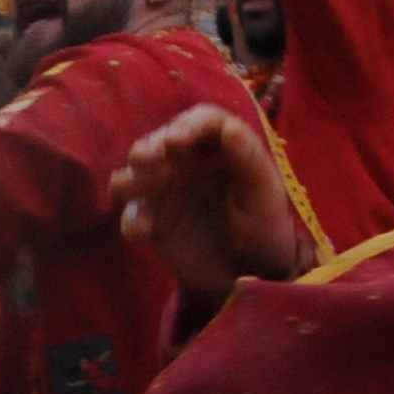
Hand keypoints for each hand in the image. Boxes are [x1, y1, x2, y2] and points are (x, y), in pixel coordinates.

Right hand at [112, 106, 313, 296]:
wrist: (249, 272)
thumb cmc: (263, 225)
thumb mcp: (264, 192)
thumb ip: (247, 157)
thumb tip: (226, 126)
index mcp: (220, 147)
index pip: (201, 121)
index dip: (188, 125)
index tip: (177, 141)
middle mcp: (189, 160)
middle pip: (160, 141)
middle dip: (149, 148)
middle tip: (145, 162)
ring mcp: (166, 188)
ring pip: (136, 172)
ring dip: (130, 177)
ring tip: (129, 189)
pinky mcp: (151, 218)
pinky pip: (133, 213)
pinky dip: (133, 219)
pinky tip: (143, 232)